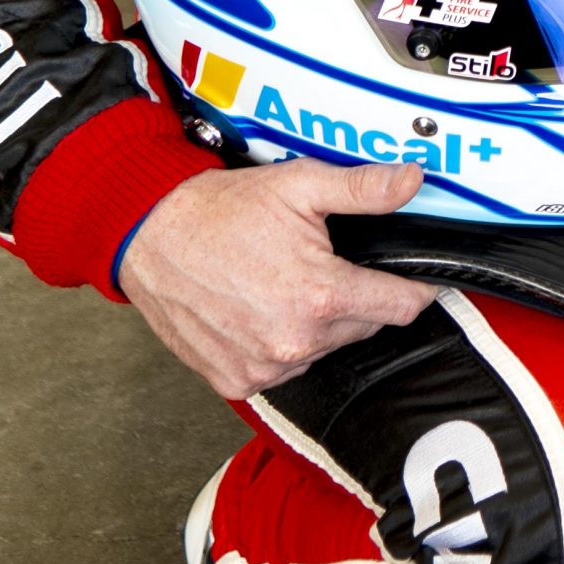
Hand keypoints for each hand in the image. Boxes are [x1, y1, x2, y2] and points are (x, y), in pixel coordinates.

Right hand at [120, 160, 440, 399]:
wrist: (149, 237)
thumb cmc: (221, 211)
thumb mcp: (299, 185)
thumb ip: (363, 189)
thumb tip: (412, 182)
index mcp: (320, 296)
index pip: (401, 307)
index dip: (414, 288)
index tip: (414, 278)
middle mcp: (295, 341)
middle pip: (364, 326)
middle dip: (358, 296)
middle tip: (327, 264)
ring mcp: (264, 367)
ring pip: (326, 348)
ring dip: (319, 322)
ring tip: (286, 284)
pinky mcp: (236, 381)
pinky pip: (283, 366)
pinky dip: (281, 343)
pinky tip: (260, 311)